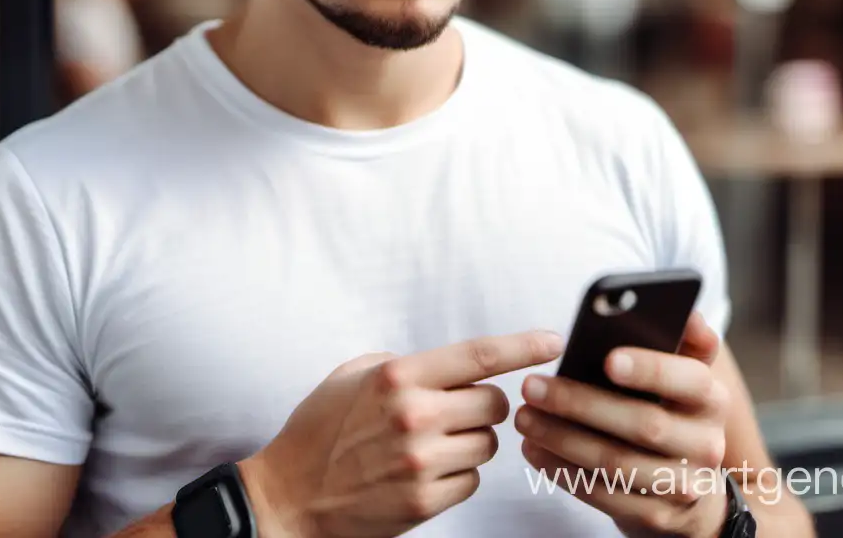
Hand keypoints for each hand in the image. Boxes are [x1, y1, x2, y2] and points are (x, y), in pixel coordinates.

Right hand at [240, 330, 563, 537]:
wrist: (288, 497)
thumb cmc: (320, 430)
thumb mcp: (353, 376)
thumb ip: (404, 365)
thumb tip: (451, 365)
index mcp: (399, 378)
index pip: (479, 355)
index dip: (523, 346)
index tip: (554, 340)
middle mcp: (415, 416)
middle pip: (494, 403)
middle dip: (482, 405)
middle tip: (454, 410)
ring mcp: (420, 463)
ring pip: (488, 444)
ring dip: (469, 441)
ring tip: (429, 444)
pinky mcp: (423, 502)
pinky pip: (471, 481)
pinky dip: (456, 476)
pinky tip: (423, 472)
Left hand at [514, 311, 730, 536]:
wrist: (694, 491)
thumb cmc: (676, 414)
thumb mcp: (686, 376)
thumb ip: (686, 340)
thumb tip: (686, 313)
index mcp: (711, 399)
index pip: (688, 379)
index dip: (650, 370)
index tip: (608, 358)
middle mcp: (705, 444)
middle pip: (644, 424)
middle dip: (581, 403)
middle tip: (532, 386)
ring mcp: (681, 485)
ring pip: (617, 462)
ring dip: (563, 439)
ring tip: (523, 417)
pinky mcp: (655, 516)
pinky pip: (604, 494)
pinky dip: (563, 471)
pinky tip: (535, 450)